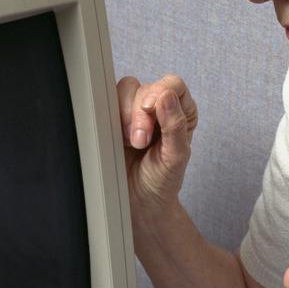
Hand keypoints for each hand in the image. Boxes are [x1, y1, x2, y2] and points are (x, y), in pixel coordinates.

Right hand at [116, 74, 198, 210]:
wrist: (140, 202)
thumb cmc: (161, 181)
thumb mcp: (176, 157)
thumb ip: (175, 126)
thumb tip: (167, 96)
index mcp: (181, 112)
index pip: (173, 85)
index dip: (159, 92)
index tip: (149, 111)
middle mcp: (159, 108)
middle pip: (145, 88)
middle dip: (139, 114)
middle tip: (139, 141)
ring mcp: (135, 113)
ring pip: (124, 92)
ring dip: (124, 115)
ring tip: (130, 142)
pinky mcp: (114, 119)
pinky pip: (107, 104)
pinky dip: (109, 118)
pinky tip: (117, 139)